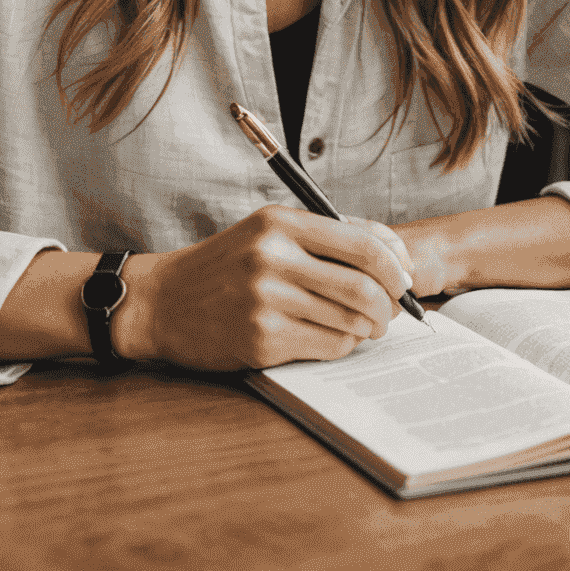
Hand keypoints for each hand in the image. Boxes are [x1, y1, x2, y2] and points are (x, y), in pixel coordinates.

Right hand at [113, 205, 415, 371]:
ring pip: (350, 321)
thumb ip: (327, 235)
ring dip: (367, 328)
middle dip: (390, 305)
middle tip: (392, 312)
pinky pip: (327, 347)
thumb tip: (395, 256)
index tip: (407, 278)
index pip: (363, 243)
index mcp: (281, 223)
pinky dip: (341, 346)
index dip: (396, 266)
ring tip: (362, 326)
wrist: (163, 301)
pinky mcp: (261, 340)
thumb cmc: (226, 265)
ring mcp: (266, 301)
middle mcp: (273, 258)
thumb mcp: (269, 232)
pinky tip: (331, 338)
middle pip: (364, 286)